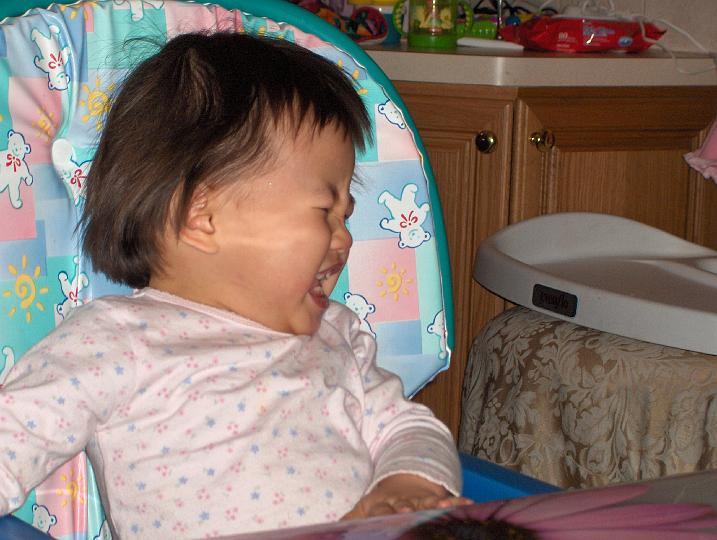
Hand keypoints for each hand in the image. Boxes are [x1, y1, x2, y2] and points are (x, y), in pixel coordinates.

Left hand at [341, 473, 471, 519]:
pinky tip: (468, 504)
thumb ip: (350, 519)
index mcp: (382, 504)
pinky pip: (448, 502)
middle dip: (410, 510)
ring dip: (437, 505)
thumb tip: (329, 531)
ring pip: (429, 503)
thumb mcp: (364, 507)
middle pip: (407, 506)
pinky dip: (458, 503)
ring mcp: (420, 501)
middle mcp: (403, 502)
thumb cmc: (383, 501)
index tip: (388, 514)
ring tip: (446, 506)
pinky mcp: (435, 501)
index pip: (382, 509)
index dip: (385, 511)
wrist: (405, 479)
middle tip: (411, 512)